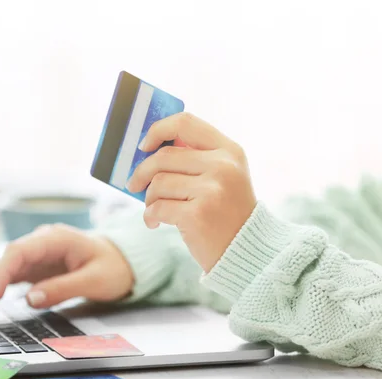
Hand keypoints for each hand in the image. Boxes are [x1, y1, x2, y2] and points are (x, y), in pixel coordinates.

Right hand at [0, 224, 134, 323]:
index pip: (18, 251)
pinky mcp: (32, 268)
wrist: (121, 260)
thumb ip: (63, 288)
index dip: (1, 273)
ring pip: (0, 269)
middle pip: (3, 261)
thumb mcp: (94, 280)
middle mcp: (39, 243)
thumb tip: (30, 299)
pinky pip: (6, 277)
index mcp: (55, 239)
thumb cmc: (112, 267)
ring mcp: (34, 255)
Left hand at [126, 112, 255, 272]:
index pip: (185, 123)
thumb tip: (147, 150)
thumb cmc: (226, 214)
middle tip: (134, 184)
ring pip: (158, 183)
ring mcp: (212, 190)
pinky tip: (155, 222)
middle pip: (163, 156)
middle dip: (142, 172)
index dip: (157, 130)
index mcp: (229, 151)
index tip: (144, 146)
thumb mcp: (223, 177)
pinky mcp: (198, 214)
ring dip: (149, 198)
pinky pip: (158, 207)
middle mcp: (223, 166)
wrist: (247, 252)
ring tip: (154, 209)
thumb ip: (195, 159)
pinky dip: (150, 216)